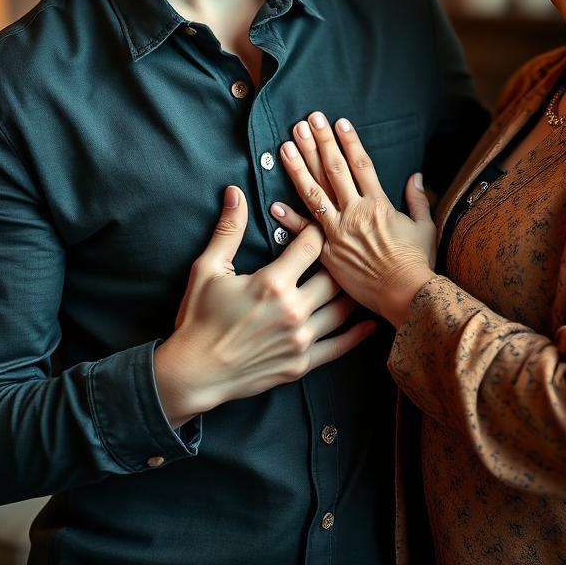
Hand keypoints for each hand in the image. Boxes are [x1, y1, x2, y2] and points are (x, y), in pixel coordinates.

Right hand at [153, 186, 374, 427]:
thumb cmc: (197, 319)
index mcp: (272, 283)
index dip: (317, 231)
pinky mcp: (302, 364)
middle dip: (339, 260)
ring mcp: (300, 340)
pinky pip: (339, 346)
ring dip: (351, 292)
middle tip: (344, 249)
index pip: (311, 246)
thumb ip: (228, 230)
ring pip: (342, 309)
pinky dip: (358, 334)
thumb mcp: (207, 269)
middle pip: (333, 276)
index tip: (318, 225)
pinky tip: (371, 321)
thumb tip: (235, 192)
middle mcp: (292, 310)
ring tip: (360, 277)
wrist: (194, 374)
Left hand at [272, 112, 434, 326]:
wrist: (406, 295)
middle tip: (306, 120)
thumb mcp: (425, 227)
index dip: (348, 141)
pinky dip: (288, 220)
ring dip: (299, 168)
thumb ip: (418, 200)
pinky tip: (273, 204)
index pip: (360, 164)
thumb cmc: (418, 262)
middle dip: (319, 143)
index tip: (337, 122)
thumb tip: (416, 177)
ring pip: (314, 194)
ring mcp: (339, 233)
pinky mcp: (328, 255)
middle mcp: (355, 212)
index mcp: (379, 203)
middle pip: (333, 170)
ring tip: (286, 146)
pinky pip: (305, 234)